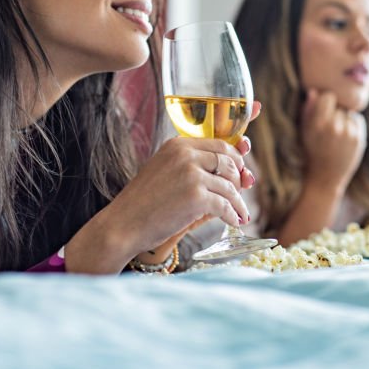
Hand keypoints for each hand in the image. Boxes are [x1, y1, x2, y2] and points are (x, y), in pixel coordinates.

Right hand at [107, 102, 262, 256]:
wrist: (122, 225)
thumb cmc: (145, 203)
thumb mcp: (166, 173)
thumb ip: (195, 168)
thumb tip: (237, 173)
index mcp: (177, 144)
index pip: (219, 142)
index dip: (237, 154)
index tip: (246, 165)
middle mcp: (185, 154)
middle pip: (229, 160)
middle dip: (239, 178)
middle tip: (242, 192)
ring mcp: (191, 174)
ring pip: (230, 185)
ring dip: (238, 201)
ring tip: (240, 213)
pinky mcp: (197, 196)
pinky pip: (226, 204)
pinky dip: (233, 214)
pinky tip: (234, 222)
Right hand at [300, 88, 365, 193]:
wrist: (325, 176)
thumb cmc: (312, 150)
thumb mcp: (305, 130)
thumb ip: (308, 110)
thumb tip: (314, 91)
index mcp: (318, 123)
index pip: (329, 96)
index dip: (326, 101)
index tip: (323, 110)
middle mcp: (335, 127)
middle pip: (340, 105)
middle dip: (335, 112)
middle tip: (328, 127)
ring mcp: (349, 134)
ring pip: (349, 112)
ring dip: (344, 118)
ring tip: (336, 133)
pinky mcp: (359, 139)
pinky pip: (357, 120)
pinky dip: (352, 125)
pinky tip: (344, 136)